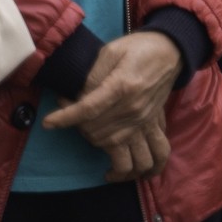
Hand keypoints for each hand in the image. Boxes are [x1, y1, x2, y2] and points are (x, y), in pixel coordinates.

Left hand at [42, 31, 181, 180]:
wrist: (172, 50)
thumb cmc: (139, 48)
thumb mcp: (111, 52)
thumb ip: (91, 76)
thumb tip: (73, 98)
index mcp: (123, 87)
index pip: (88, 109)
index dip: (65, 118)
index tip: (48, 123)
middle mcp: (135, 109)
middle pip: (98, 133)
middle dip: (78, 128)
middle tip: (69, 116)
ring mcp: (146, 121)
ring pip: (117, 149)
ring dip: (98, 147)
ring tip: (87, 137)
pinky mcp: (153, 126)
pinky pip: (150, 156)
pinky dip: (134, 170)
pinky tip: (114, 173)